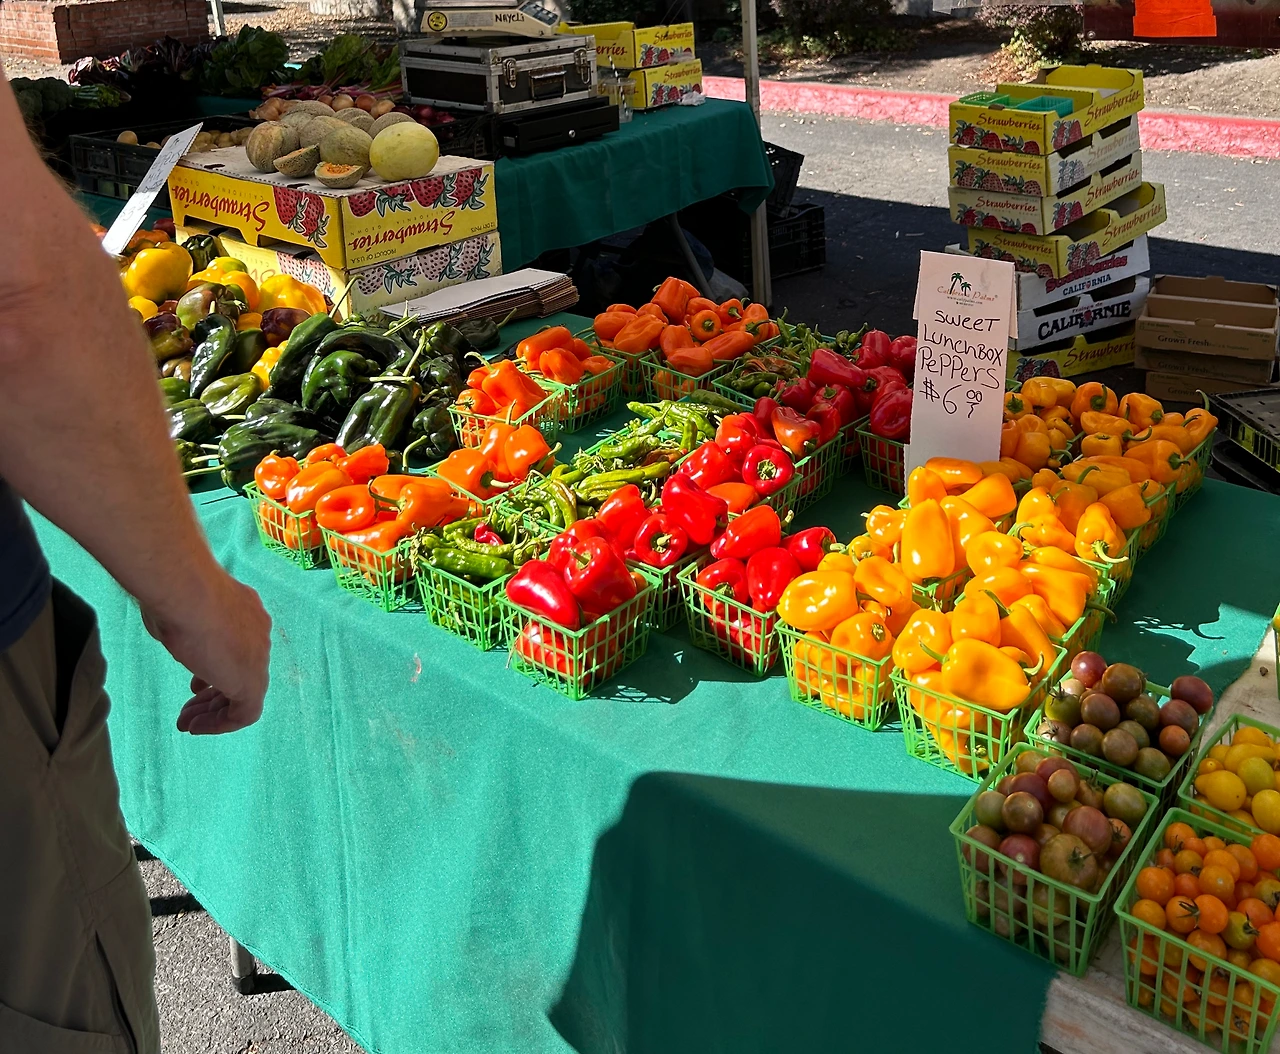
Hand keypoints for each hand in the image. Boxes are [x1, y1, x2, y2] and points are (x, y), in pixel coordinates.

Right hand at [142, 572, 271, 734]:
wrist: (186, 591)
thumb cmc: (175, 594)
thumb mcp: (182, 608)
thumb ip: (187, 623)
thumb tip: (178, 627)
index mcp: (245, 612)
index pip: (237, 648)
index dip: (215, 669)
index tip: (194, 686)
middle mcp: (258, 633)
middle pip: (240, 671)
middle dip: (213, 694)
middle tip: (188, 709)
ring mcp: (259, 656)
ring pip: (243, 694)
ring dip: (214, 712)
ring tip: (187, 724)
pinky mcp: (252, 681)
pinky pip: (245, 713)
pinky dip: (221, 723)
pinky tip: (197, 727)